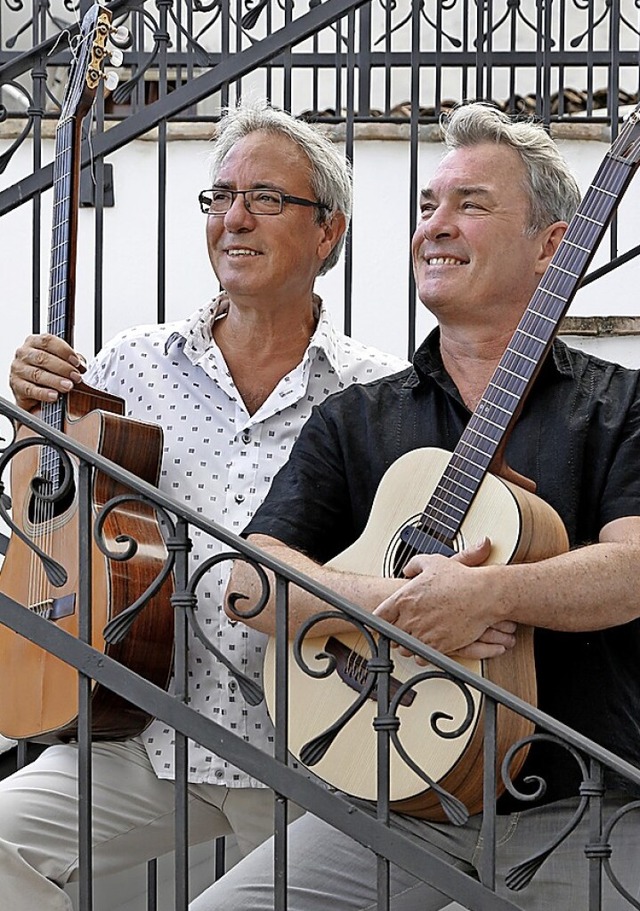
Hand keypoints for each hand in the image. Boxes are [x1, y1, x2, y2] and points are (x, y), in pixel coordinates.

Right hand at [9, 334, 85, 410]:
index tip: (76, 361)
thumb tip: (81, 365)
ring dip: (55, 381)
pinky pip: (30, 390)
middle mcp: (24, 353)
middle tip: (75, 376)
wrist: (32, 391)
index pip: (48, 341)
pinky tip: (54, 395)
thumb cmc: (46, 371)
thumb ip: (71, 360)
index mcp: (34, 342)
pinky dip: (44, 393)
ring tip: (68, 386)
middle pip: (43, 358)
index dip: (64, 350)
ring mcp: (18, 369)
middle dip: (63, 368)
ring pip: (37, 374)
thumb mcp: (59, 361)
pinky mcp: (16, 386)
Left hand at [374, 538, 510, 659]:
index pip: (380, 615)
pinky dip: (421, 654)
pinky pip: (421, 657)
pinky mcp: (438, 646)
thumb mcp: (433, 562)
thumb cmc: (461, 579)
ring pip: (405, 648)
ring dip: (407, 645)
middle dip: (393, 633)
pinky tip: (426, 647)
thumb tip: (407, 569)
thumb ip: (414, 565)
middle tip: (399, 631)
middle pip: (390, 634)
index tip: (381, 622)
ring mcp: (424, 633)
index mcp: (405, 598)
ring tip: (413, 639)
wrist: (484, 595)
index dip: (379, 620)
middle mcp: (411, 617)